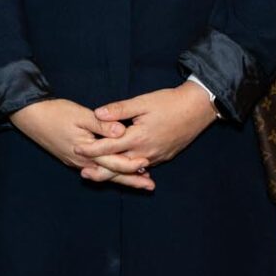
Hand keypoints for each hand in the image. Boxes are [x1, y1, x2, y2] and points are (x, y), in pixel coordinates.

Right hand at [10, 99, 152, 190]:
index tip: (148, 166)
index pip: (113, 163)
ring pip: (103, 173)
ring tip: (139, 182)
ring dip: (121, 178)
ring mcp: (76, 162)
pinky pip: (95, 169)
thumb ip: (102, 125)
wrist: (30, 116)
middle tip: (150, 186)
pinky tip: (115, 171)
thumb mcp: (80, 115)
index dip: (131, 165)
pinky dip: (108, 172)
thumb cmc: (55, 113)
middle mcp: (82, 162)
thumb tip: (122, 132)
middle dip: (131, 180)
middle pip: (110, 174)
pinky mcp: (72, 158)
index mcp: (85, 151)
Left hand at [80, 84, 218, 172]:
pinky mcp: (163, 157)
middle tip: (82, 173)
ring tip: (100, 173)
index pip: (109, 147)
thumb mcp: (143, 102)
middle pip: (118, 166)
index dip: (91, 149)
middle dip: (100, 171)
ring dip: (115, 172)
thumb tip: (97, 113)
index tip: (77, 149)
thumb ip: (119, 109)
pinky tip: (124, 170)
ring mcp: (156, 157)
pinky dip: (131, 170)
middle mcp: (146, 152)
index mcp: (138, 137)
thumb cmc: (170, 102)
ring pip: (131, 169)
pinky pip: (143, 167)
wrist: (198, 108)